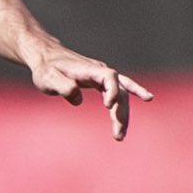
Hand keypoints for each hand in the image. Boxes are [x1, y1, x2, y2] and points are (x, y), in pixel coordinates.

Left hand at [28, 46, 152, 140]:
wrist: (45, 56)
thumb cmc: (45, 68)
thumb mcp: (47, 78)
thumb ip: (63, 87)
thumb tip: (78, 100)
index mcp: (88, 69)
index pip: (109, 77)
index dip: (112, 90)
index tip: (108, 106)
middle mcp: (100, 71)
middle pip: (119, 90)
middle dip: (121, 112)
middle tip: (118, 134)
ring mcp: (102, 76)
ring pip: (121, 94)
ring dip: (123, 114)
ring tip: (120, 135)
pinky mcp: (100, 82)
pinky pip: (119, 91)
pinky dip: (128, 100)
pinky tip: (147, 98)